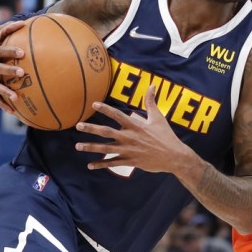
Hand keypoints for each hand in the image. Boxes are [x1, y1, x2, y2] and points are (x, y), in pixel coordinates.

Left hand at [75, 86, 193, 173]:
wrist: (174, 157)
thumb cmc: (166, 136)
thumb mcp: (159, 117)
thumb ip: (151, 102)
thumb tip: (152, 85)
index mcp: (136, 125)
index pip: (117, 115)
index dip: (105, 109)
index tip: (94, 104)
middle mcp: (130, 137)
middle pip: (106, 132)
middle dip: (91, 129)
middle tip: (77, 126)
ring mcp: (129, 150)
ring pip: (106, 149)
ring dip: (91, 147)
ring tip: (78, 146)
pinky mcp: (131, 162)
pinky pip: (113, 163)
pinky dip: (101, 164)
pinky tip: (90, 165)